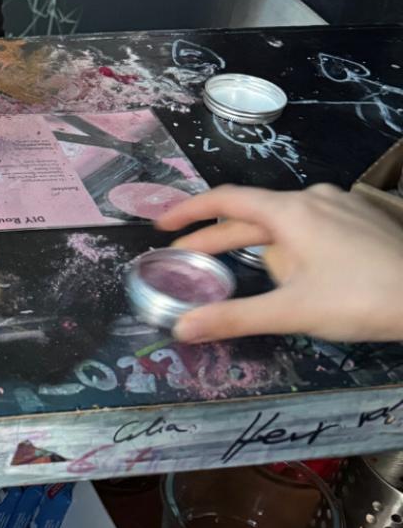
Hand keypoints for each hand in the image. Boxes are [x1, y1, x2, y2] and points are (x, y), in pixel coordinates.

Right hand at [156, 183, 402, 344]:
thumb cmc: (360, 299)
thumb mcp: (292, 312)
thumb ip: (234, 317)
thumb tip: (181, 328)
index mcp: (291, 211)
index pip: (227, 200)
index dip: (189, 211)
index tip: (162, 224)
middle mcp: (314, 198)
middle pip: (254, 215)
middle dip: (218, 239)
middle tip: (184, 258)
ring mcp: (343, 206)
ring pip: (287, 223)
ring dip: (260, 245)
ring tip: (248, 274)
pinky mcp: (365, 220)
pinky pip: (314, 226)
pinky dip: (292, 245)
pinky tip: (302, 271)